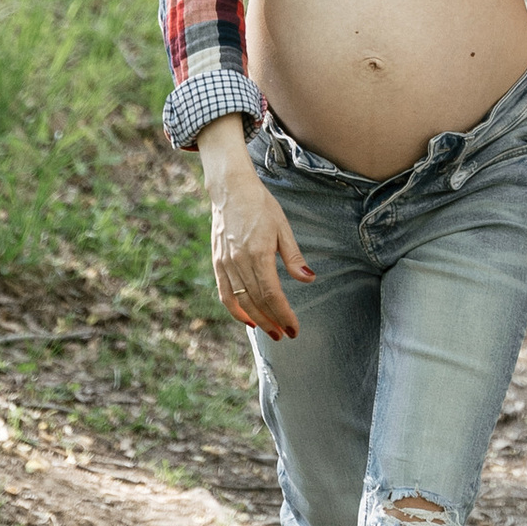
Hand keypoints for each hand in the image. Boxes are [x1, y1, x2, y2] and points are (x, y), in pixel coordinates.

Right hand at [201, 138, 312, 338]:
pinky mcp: (217, 262)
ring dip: (257, 320)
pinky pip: (225, 294)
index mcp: (258, 253)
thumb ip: (294, 256)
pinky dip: (236, 310)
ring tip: (271, 332)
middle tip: (286, 336)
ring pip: (241, 302)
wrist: (231, 189)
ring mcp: (225, 263)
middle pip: (257, 302)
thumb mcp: (282, 227)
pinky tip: (248, 319)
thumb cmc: (261, 205)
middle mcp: (239, 262)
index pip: (272, 294)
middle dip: (273, 322)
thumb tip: (309, 279)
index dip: (284, 314)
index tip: (295, 328)